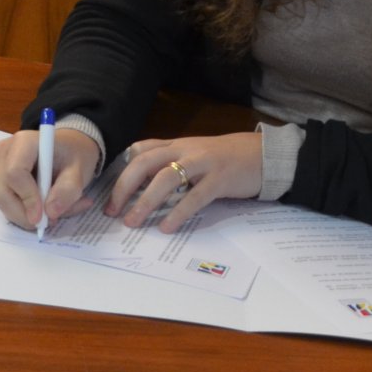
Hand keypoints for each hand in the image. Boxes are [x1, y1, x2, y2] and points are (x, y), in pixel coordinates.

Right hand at [0, 127, 102, 230]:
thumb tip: (50, 212)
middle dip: (24, 214)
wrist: (68, 149)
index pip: (14, 173)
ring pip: (2, 200)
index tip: (45, 216)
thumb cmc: (74, 155)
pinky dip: (24, 213)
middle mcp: (5, 152)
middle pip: (2, 192)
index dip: (27, 198)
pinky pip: (6, 202)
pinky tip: (44, 209)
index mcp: (24, 142)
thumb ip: (68, 190)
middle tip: (49, 222)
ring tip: (53, 214)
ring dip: (26, 215)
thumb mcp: (80, 170)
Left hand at [105, 133, 263, 233]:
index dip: (121, 171)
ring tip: (132, 221)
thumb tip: (140, 185)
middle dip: (124, 187)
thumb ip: (169, 163)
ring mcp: (202, 163)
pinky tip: (166, 227)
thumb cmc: (223, 158)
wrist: (262, 154)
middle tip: (112, 210)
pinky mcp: (219, 179)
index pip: (139, 151)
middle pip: (144, 163)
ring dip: (145, 201)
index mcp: (175, 144)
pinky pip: (194, 197)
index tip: (108, 193)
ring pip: (165, 178)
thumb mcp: (192, 155)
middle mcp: (184, 150)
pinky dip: (177, 212)